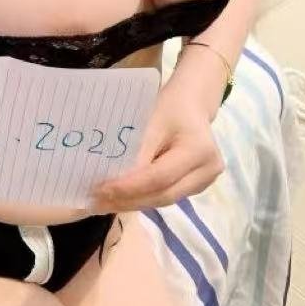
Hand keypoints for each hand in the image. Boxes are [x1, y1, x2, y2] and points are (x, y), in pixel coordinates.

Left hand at [88, 82, 224, 212]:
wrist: (191, 102)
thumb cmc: (169, 105)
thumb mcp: (150, 120)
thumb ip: (136, 151)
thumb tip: (111, 180)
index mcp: (199, 150)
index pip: (159, 177)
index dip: (129, 187)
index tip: (100, 190)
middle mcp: (208, 170)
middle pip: (163, 194)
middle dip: (127, 201)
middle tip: (96, 202)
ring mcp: (205, 181)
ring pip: (164, 200)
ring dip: (133, 203)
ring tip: (104, 203)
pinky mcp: (197, 186)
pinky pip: (167, 195)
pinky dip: (144, 197)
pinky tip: (122, 198)